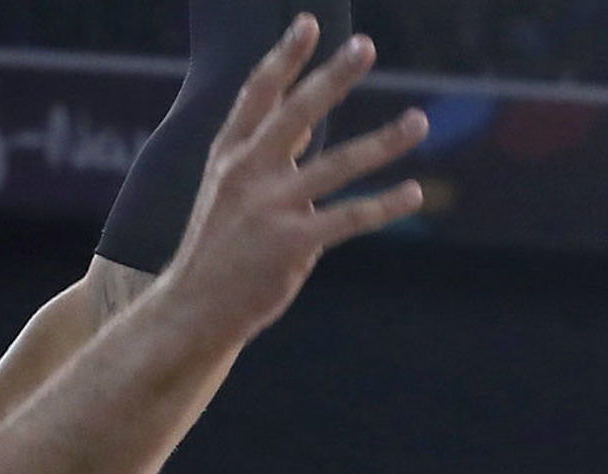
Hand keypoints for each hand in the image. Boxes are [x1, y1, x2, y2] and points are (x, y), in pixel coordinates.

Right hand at [164, 13, 428, 343]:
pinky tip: (414, 192)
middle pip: (296, 114)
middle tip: (364, 47)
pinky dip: (385, 205)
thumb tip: (312, 119)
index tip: (308, 23)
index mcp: (229, 156)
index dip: (284, 57)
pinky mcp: (293, 245)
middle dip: (332, 78)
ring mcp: (270, 209)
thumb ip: (268, 154)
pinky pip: (349, 218)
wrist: (193, 306)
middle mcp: (247, 174)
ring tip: (418, 121)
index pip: (257, 95)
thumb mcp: (227, 190)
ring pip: (338, 166)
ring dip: (384, 141)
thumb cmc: (217, 246)